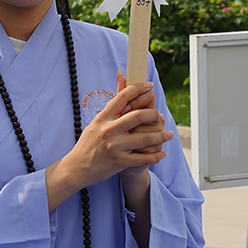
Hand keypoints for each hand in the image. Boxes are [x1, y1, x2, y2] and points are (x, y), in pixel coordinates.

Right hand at [46, 79, 167, 209]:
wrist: (76, 168)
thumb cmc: (88, 144)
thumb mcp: (96, 123)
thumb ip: (111, 107)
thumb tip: (120, 79)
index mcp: (103, 118)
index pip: (122, 97)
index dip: (138, 88)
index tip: (149, 85)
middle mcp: (108, 130)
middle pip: (137, 116)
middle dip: (154, 115)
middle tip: (160, 116)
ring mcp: (114, 147)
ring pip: (145, 138)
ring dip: (161, 136)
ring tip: (170, 134)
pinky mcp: (119, 162)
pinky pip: (143, 159)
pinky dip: (156, 156)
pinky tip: (162, 154)